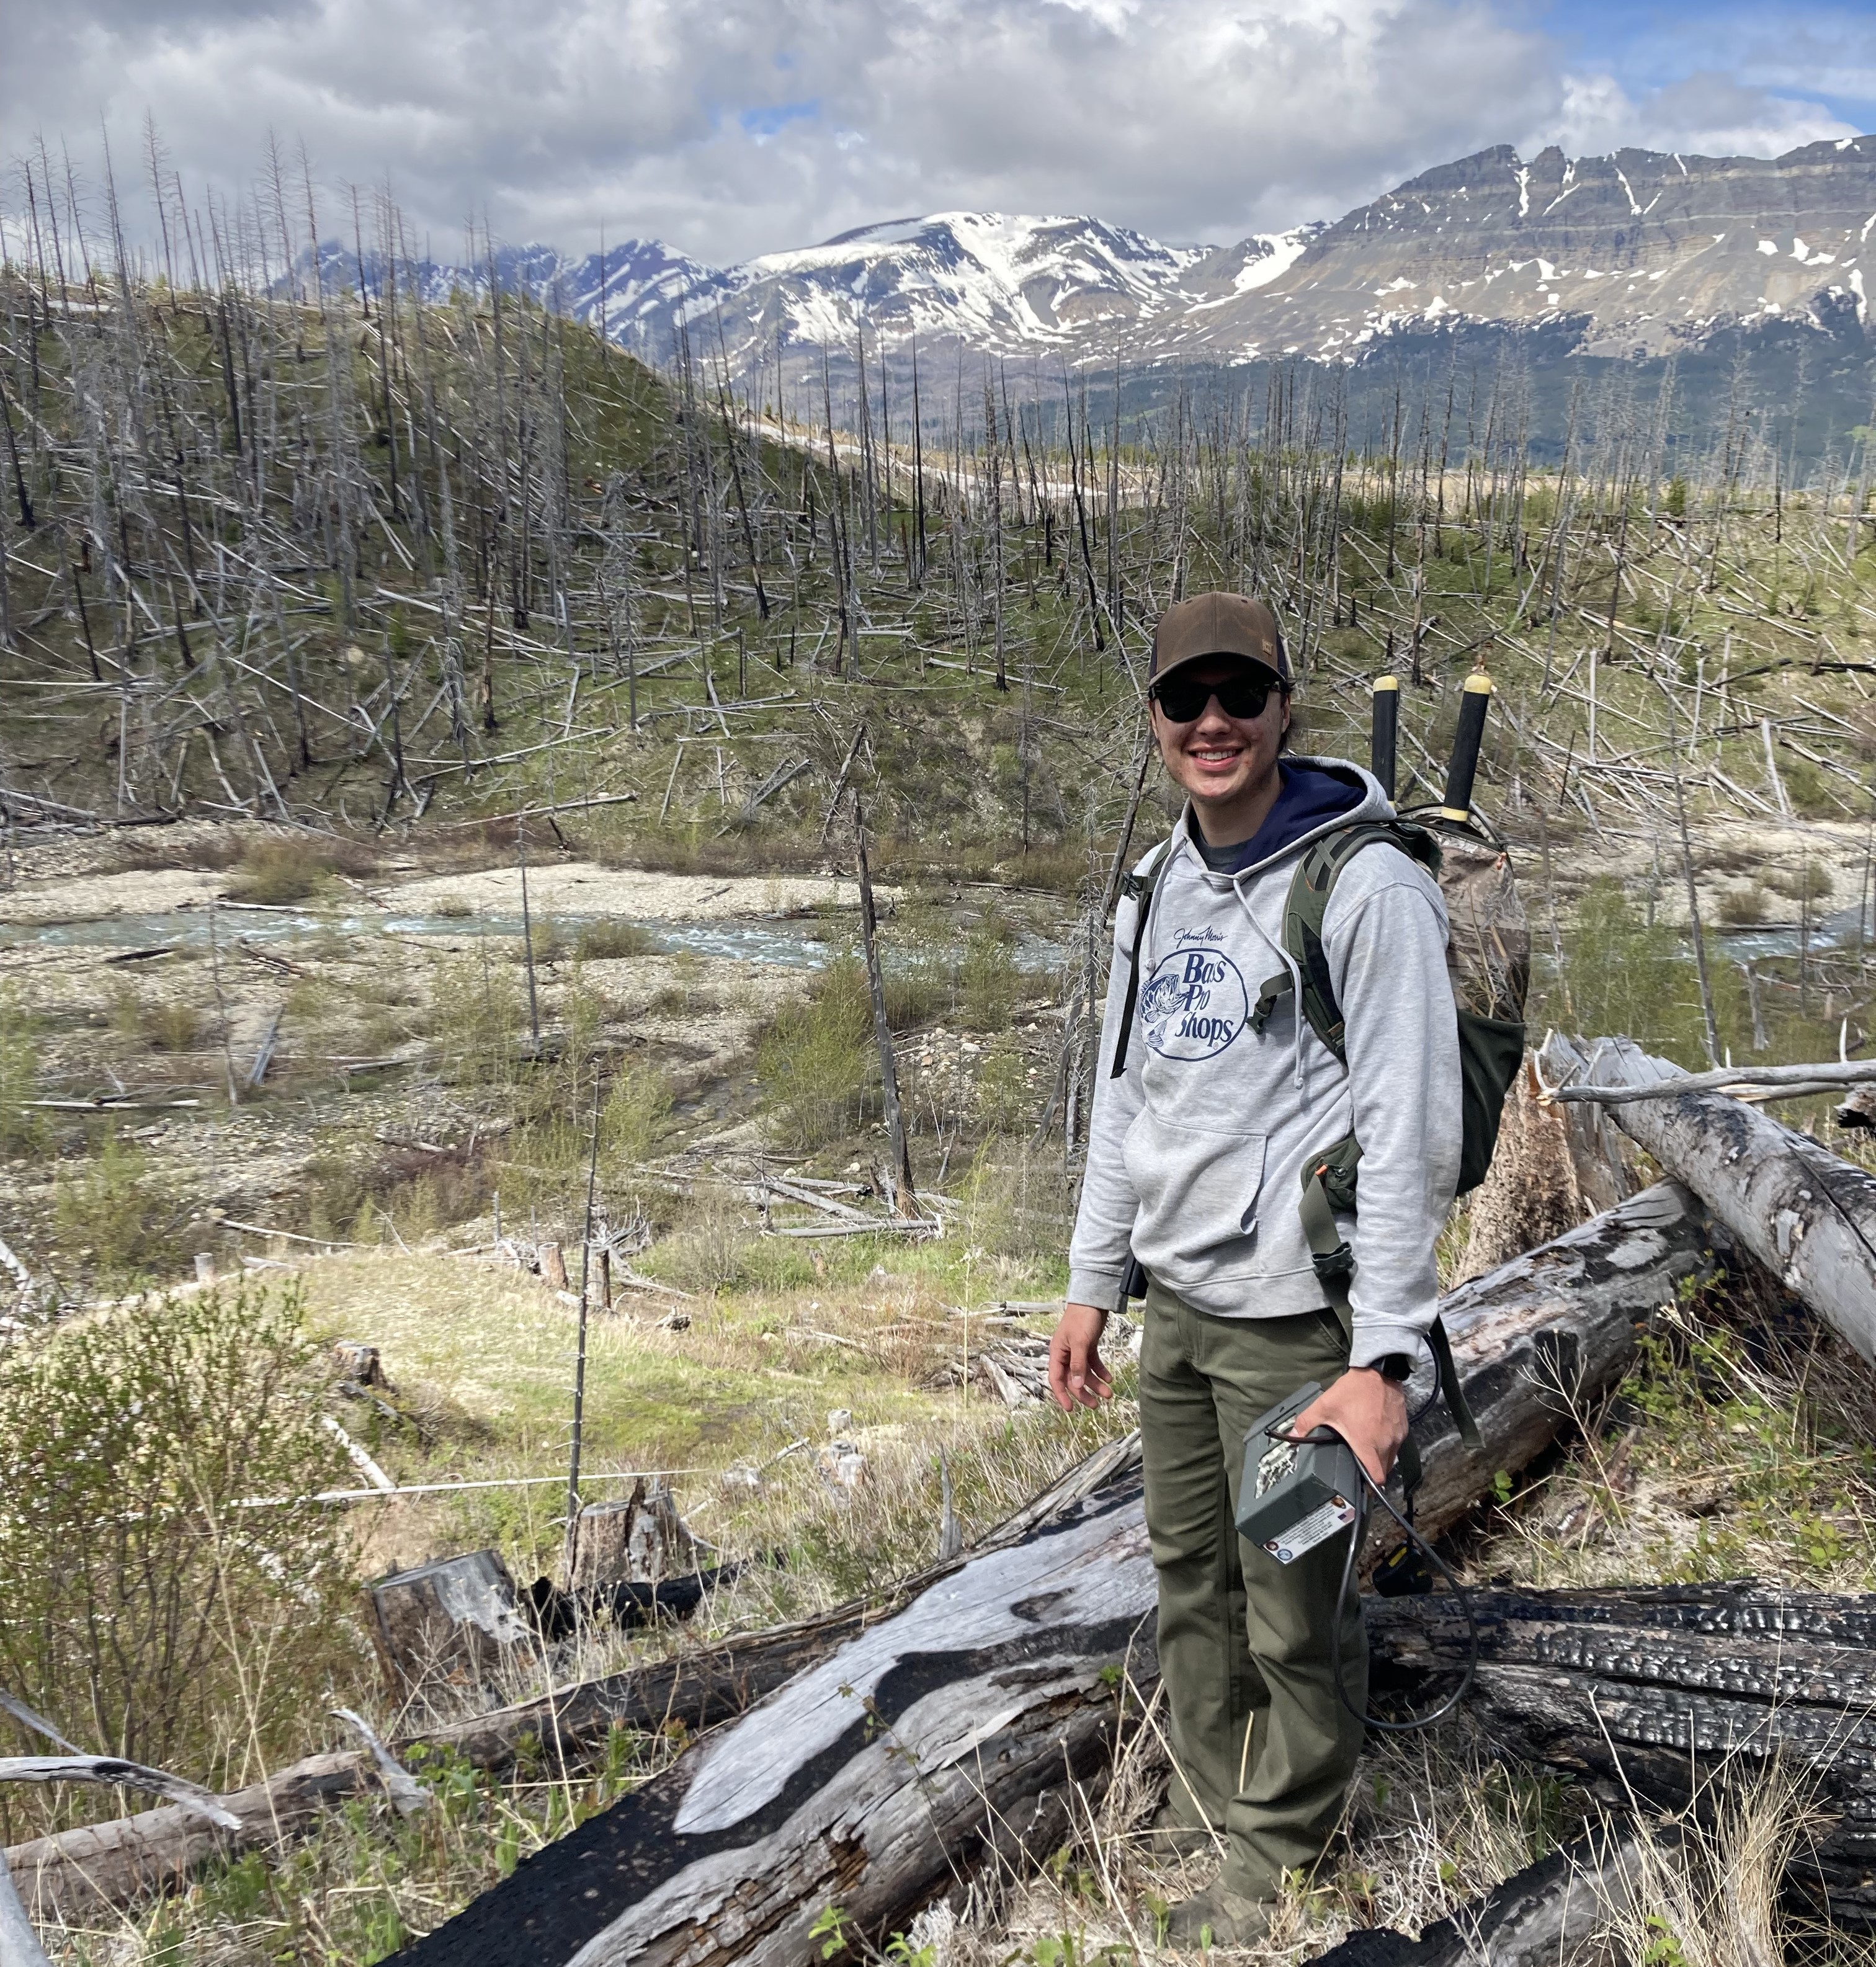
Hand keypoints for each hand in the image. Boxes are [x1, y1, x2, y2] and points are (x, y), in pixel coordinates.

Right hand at [1049, 1303, 1113, 1411]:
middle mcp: (1065, 1354)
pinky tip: (1109, 1379)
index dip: (1062, 1395)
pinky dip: (1101, 1372)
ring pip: (1084, 1373)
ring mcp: (1077, 1351)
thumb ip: (1078, 1364)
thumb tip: (1076, 1385)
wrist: (1093, 1300)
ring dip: (1095, 1384)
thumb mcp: (1080, 1342)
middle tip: (1096, 1405)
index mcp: (1057, 1353)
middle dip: (1083, 1393)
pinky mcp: (1088, 1346)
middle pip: (1073, 1379)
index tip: (1070, 1409)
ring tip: (1109, 1394)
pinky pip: (1093, 1364)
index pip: (1056, 1379)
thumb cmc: (1082, 1319)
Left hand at [1290, 1368, 1407, 1486]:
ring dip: (1380, 1459)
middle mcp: (1385, 1443)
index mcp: (1367, 1443)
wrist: (1379, 1372)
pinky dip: (1387, 1445)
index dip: (1369, 1487)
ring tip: (1366, 1451)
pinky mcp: (1403, 1428)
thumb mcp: (1324, 1406)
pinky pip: (1396, 1444)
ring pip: (1391, 1458)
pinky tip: (1376, 1436)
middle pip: (1383, 1471)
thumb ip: (1306, 1423)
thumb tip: (1291, 1435)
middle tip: (1360, 1467)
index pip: (1375, 1478)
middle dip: (1372, 1473)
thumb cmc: (1353, 1391)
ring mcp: (1396, 1436)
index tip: (1362, 1487)